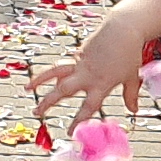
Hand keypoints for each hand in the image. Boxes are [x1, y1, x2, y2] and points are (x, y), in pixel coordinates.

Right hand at [34, 17, 149, 122]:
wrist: (123, 28)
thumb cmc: (130, 53)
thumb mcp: (131, 77)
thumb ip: (130, 95)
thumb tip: (134, 110)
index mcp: (102, 84)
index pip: (88, 107)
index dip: (78, 121)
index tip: (70, 133)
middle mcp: (87, 74)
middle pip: (63, 90)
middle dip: (48, 102)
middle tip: (37, 112)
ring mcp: (80, 63)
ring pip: (55, 72)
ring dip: (40, 80)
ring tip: (27, 88)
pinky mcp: (78, 53)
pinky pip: (65, 65)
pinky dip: (58, 71)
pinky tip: (51, 76)